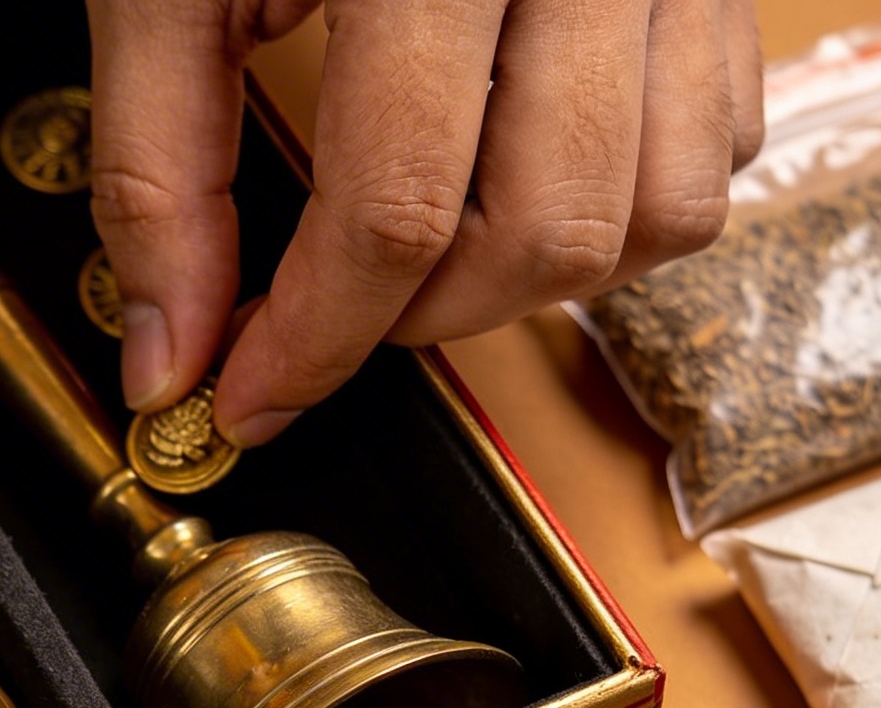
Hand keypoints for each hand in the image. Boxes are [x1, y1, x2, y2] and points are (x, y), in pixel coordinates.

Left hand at [87, 0, 765, 442]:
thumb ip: (159, 170)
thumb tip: (171, 348)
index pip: (397, 206)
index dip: (316, 338)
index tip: (251, 392)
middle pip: (548, 230)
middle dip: (423, 319)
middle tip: (335, 310)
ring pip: (661, 210)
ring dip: (532, 278)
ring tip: (430, 249)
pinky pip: (721, 141)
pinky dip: (628, 205)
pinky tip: (526, 176)